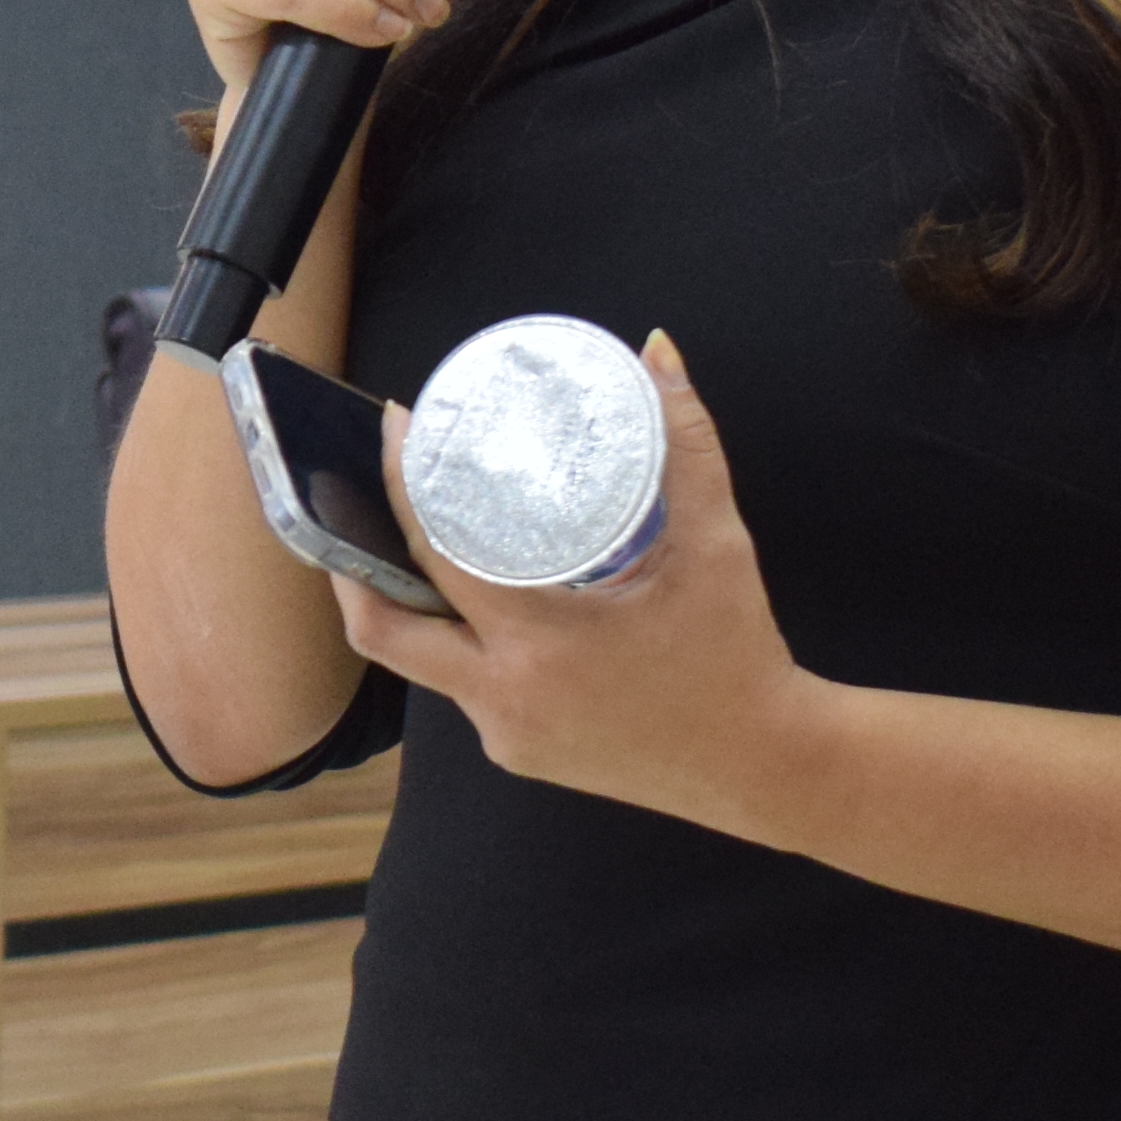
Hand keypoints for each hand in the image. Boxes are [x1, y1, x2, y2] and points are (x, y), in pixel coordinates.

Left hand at [328, 329, 827, 832]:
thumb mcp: (714, 544)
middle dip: (351, 562)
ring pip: (420, 662)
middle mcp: (504, 698)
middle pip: (382, 628)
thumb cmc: (740, 655)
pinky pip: (461, 688)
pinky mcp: (519, 753)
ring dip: (409, 600)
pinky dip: (454, 639)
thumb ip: (686, 442)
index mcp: (540, 644)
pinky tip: (468, 598)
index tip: (397, 428)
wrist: (769, 768)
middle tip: (360, 493)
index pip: (434, 555)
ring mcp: (506, 735)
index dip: (400, 484)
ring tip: (414, 533)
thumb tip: (658, 352)